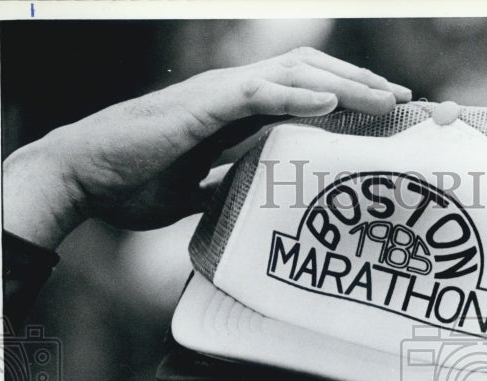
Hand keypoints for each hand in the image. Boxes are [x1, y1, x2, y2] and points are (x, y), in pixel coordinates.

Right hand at [3, 48, 410, 248]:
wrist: (84, 178)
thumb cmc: (131, 183)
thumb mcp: (192, 191)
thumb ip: (222, 185)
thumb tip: (246, 200)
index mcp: (232, 112)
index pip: (300, 93)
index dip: (344, 98)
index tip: (381, 114)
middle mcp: (231, 94)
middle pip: (309, 74)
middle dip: (359, 83)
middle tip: (402, 100)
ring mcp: (217, 96)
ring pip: (293, 75)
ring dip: (343, 84)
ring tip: (384, 97)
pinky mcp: (200, 108)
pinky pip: (256, 95)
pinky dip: (296, 95)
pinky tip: (332, 101)